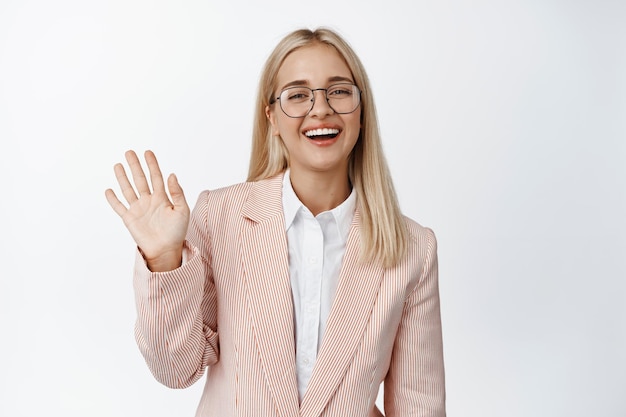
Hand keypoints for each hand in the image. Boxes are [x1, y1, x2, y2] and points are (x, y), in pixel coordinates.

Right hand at [105, 150, 189, 271]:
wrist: (166, 250)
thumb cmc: (177, 231)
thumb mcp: (182, 210)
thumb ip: (177, 193)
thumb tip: (172, 175)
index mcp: (162, 198)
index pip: (156, 177)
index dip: (152, 164)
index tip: (148, 152)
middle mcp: (149, 201)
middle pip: (140, 179)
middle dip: (135, 166)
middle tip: (129, 152)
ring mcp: (138, 209)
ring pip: (128, 189)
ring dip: (123, 178)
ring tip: (118, 165)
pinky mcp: (129, 219)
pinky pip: (119, 207)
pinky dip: (113, 199)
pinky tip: (109, 190)